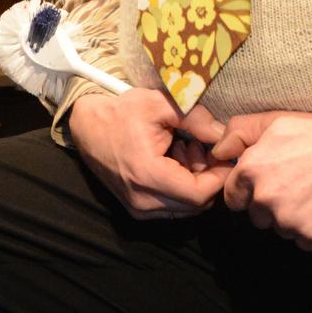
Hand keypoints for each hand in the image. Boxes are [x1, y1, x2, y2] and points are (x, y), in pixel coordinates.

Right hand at [68, 88, 229, 218]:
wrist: (87, 127)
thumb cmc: (122, 112)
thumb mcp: (159, 104)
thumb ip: (196, 118)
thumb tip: (224, 135)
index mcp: (147, 174)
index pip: (199, 194)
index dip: (219, 176)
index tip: (224, 154)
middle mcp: (142, 200)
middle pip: (196, 205)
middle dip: (208, 178)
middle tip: (202, 148)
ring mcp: (138, 208)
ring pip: (186, 208)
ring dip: (195, 182)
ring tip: (185, 150)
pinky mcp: (136, 209)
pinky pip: (172, 207)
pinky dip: (181, 187)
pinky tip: (174, 161)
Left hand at [212, 110, 311, 248]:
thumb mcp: (275, 121)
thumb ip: (238, 133)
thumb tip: (216, 153)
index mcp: (251, 171)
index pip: (233, 198)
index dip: (248, 191)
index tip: (268, 183)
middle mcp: (266, 199)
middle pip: (257, 216)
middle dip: (270, 205)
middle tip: (295, 185)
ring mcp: (290, 221)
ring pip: (280, 229)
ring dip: (291, 218)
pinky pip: (303, 241)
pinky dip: (311, 229)